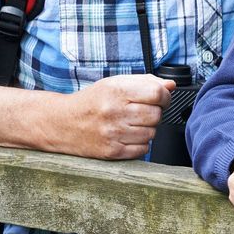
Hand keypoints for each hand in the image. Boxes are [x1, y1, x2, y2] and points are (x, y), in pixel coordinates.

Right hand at [56, 74, 174, 159]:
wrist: (62, 123)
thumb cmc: (93, 101)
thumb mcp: (116, 83)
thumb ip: (146, 81)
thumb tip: (171, 86)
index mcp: (117, 91)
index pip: (157, 93)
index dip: (164, 96)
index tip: (160, 98)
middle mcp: (114, 112)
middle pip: (156, 115)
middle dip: (154, 113)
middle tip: (141, 112)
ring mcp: (112, 133)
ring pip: (152, 133)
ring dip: (147, 129)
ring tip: (131, 124)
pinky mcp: (111, 151)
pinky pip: (143, 149)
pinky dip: (140, 143)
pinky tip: (128, 136)